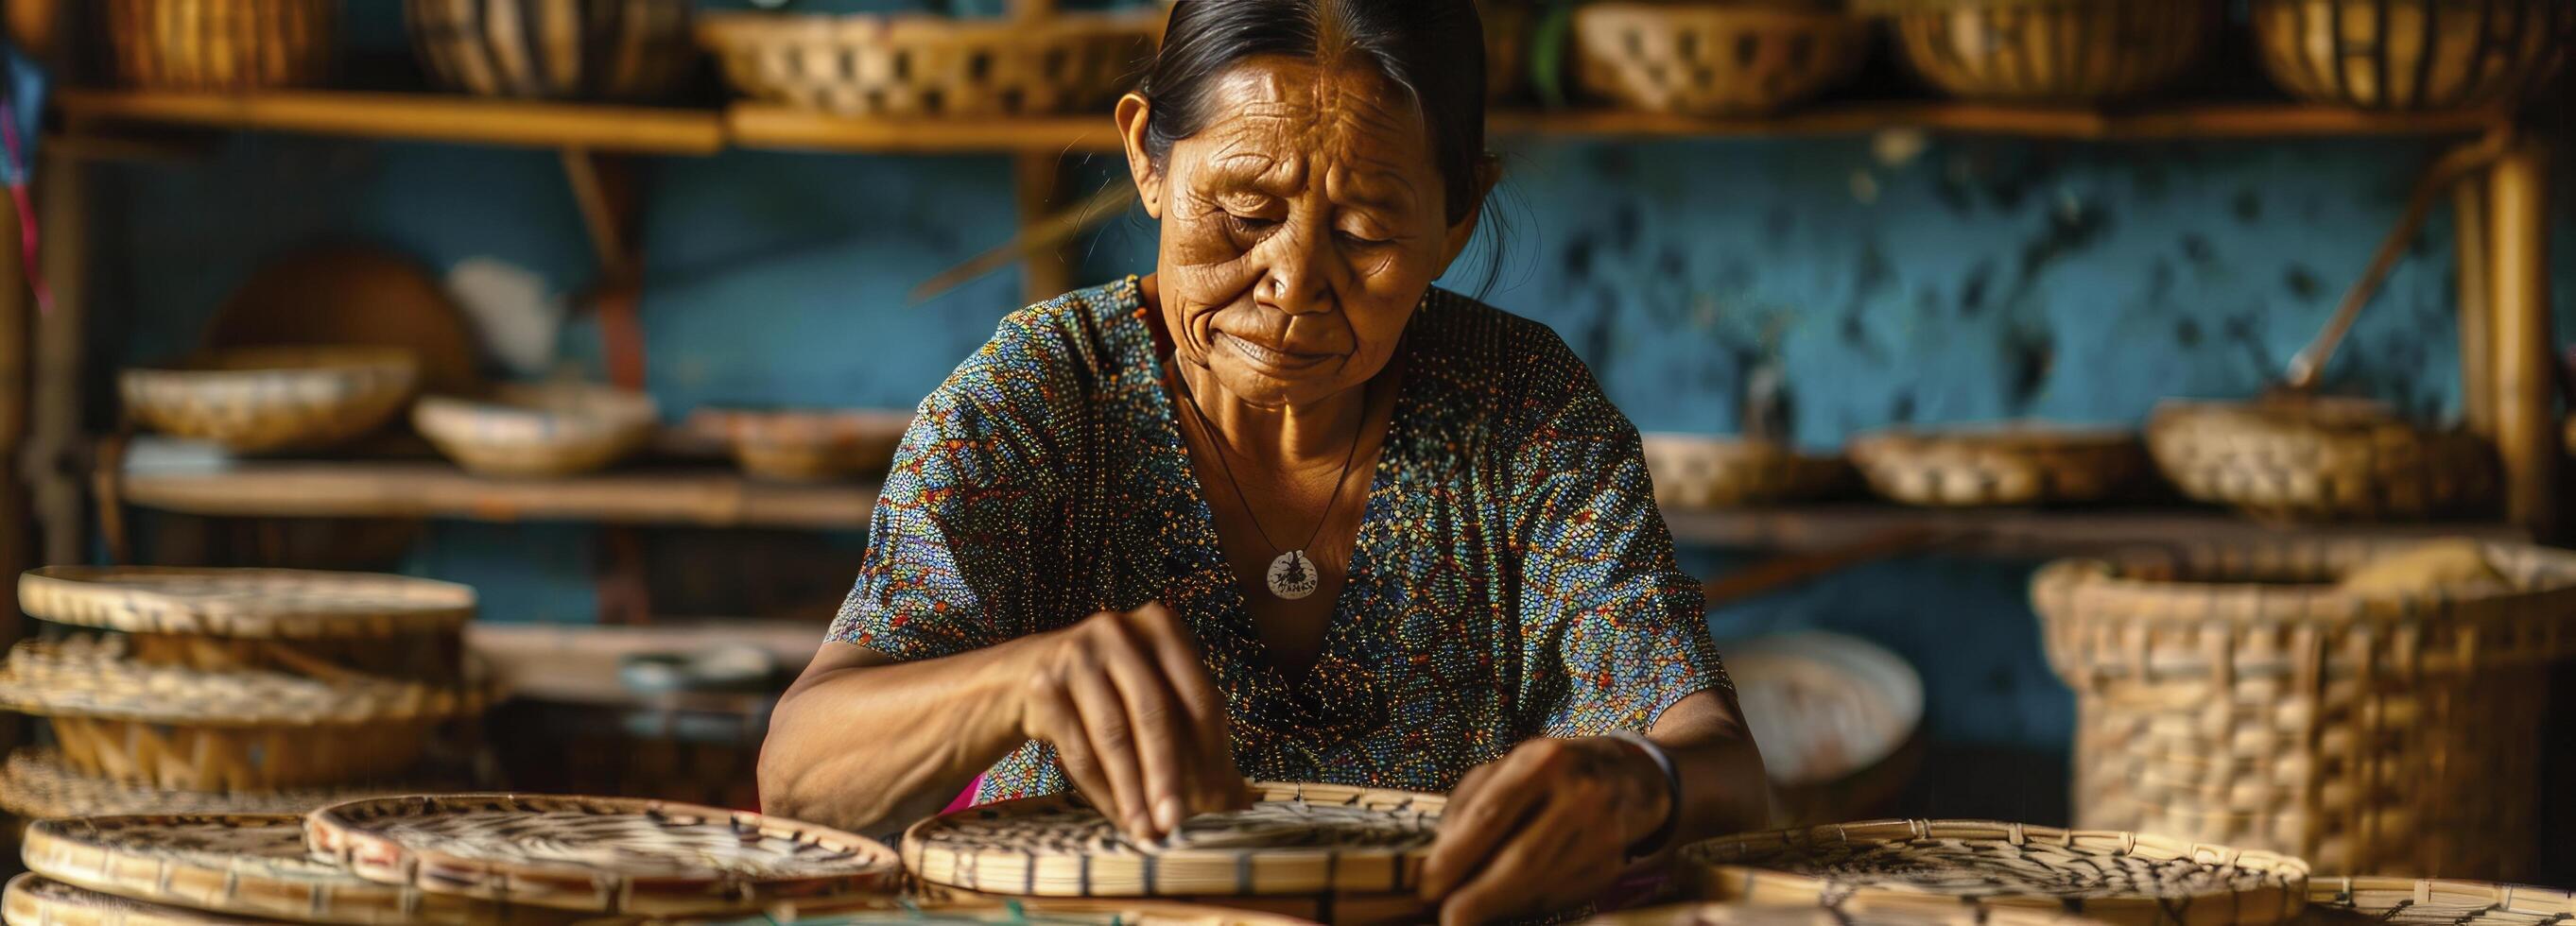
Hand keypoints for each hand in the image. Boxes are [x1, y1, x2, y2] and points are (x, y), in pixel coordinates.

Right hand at [1016, 602, 1251, 840]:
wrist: (1033, 671)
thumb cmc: (1115, 688)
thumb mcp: (1158, 695)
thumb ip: (1199, 737)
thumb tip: (1241, 800)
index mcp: (1163, 628)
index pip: (1199, 698)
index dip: (1212, 754)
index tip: (1218, 801)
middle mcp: (1120, 631)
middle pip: (1155, 714)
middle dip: (1168, 776)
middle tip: (1176, 822)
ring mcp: (1077, 654)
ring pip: (1114, 735)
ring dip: (1133, 790)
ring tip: (1147, 830)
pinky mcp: (1045, 684)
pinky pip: (1077, 748)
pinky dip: (1102, 789)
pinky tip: (1119, 815)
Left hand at [1420, 737, 1670, 924]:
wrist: (1626, 779)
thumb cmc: (1552, 773)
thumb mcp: (1509, 768)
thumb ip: (1470, 805)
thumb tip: (1439, 858)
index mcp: (1545, 761)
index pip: (1492, 816)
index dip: (1456, 857)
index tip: (1429, 886)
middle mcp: (1580, 795)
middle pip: (1521, 859)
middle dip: (1478, 896)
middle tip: (1450, 917)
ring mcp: (1603, 833)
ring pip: (1541, 884)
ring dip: (1499, 905)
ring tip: (1471, 910)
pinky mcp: (1611, 864)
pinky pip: (1560, 896)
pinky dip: (1527, 905)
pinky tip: (1509, 903)